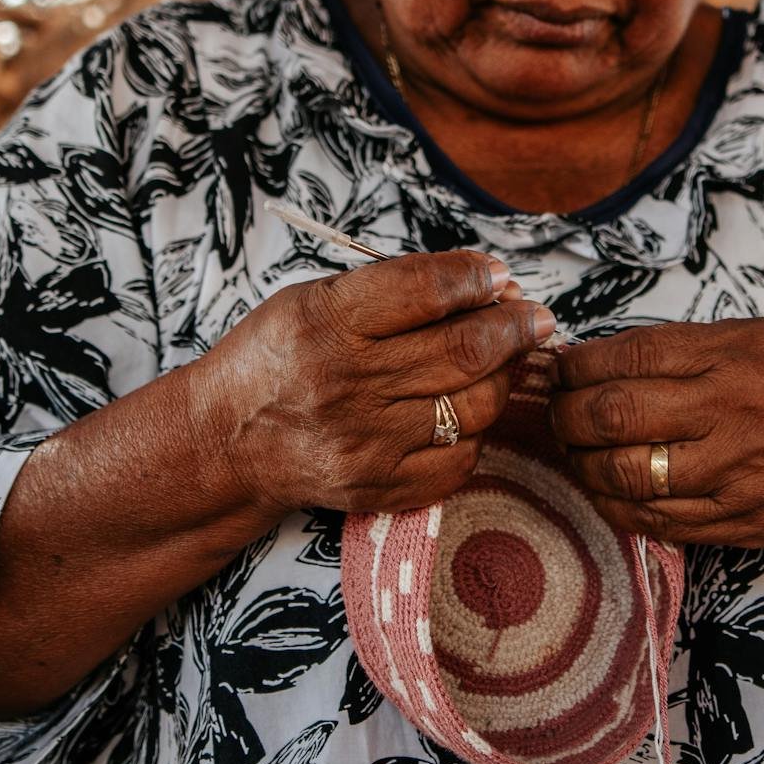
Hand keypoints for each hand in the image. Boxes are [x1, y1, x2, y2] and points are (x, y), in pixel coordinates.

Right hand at [190, 250, 555, 516]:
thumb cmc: (279, 357)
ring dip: (504, 376)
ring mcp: (366, 442)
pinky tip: (469, 408)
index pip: (425, 291)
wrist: (228, 441)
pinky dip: (478, 430)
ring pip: (473, 405)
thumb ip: (392, 288)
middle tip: (535, 317)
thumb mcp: (313, 298)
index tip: (499, 277)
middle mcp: (347, 383)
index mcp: (326, 321)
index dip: (475, 279)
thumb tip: (483, 283)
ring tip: (507, 358)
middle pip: (463, 350)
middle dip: (514, 327)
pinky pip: (460, 458)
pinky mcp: (379, 486)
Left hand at [550, 318, 763, 548]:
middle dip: (564, 412)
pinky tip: (602, 485)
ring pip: (623, 474)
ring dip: (579, 462)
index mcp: (739, 357)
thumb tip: (604, 355)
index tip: (560, 367)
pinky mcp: (735, 523)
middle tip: (554, 407)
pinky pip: (651, 520)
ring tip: (573, 447)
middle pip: (614, 416)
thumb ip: (690, 344)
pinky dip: (611, 503)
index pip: (630, 357)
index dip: (578, 364)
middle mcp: (734, 415)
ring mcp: (734, 476)